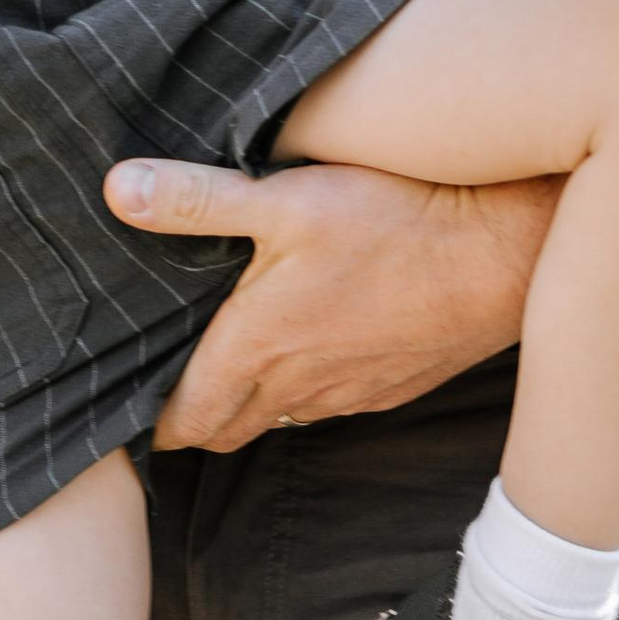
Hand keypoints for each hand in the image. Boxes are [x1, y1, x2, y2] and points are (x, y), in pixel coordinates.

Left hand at [105, 155, 558, 450]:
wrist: (503, 255)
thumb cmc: (394, 221)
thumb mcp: (285, 197)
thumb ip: (195, 199)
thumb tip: (115, 190)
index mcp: (255, 349)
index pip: (182, 420)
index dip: (148, 418)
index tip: (126, 399)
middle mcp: (297, 388)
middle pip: (223, 429)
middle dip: (191, 416)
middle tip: (167, 384)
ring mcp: (348, 394)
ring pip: (278, 419)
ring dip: (249, 403)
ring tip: (232, 362)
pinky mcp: (392, 387)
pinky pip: (330, 405)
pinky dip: (305, 390)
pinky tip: (312, 345)